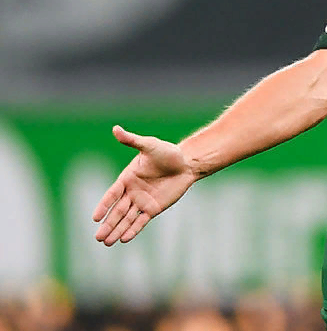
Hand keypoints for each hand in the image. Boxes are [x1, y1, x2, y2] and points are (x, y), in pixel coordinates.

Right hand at [92, 125, 195, 245]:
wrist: (186, 163)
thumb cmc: (167, 152)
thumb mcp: (150, 145)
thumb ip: (132, 141)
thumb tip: (115, 129)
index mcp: (127, 178)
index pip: (112, 194)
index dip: (104, 206)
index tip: (95, 217)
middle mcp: (132, 192)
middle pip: (117, 211)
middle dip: (107, 224)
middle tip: (97, 238)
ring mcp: (142, 201)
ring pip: (127, 218)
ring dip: (117, 230)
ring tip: (106, 242)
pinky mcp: (154, 208)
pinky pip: (141, 221)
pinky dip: (133, 230)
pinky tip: (124, 239)